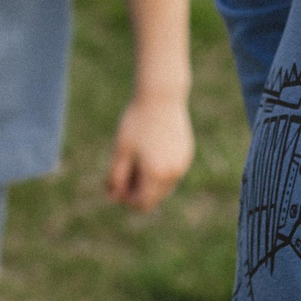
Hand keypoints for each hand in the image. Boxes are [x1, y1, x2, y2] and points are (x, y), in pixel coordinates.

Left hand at [106, 95, 192, 210]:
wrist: (161, 97)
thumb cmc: (137, 123)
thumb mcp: (121, 151)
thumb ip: (116, 178)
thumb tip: (113, 198)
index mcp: (156, 175)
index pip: (142, 204)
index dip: (126, 199)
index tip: (115, 183)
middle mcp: (173, 174)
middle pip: (154, 197)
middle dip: (137, 190)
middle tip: (123, 169)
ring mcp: (182, 164)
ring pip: (164, 186)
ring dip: (149, 181)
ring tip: (135, 159)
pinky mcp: (187, 154)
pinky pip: (171, 172)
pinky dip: (159, 170)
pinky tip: (148, 151)